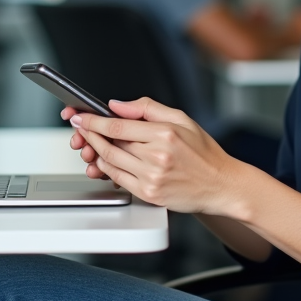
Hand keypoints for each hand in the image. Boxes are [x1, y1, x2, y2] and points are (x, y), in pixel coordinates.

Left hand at [67, 97, 246, 213]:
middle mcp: (157, 157)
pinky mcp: (149, 194)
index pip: (117, 126)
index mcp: (164, 134)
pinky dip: (107, 169)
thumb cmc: (203, 153)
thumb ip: (147, 108)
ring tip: (90, 142)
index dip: (93, 121)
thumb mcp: (181, 119)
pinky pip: (118, 179)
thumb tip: (117, 105)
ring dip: (94, 151)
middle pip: (110, 144)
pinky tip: (105, 160)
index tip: (81, 117)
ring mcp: (151, 178)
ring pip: (110, 162)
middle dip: (89, 134)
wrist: (220, 184)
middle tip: (80, 127)